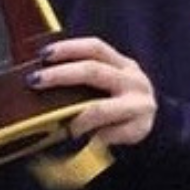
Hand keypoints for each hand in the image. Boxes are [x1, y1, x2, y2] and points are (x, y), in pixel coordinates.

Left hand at [34, 37, 155, 147]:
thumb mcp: (109, 84)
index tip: (43, 54)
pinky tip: (86, 141)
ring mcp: (139, 104)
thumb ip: (85, 79)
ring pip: (100, 108)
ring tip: (65, 128)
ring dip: (77, 118)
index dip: (69, 48)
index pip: (95, 48)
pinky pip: (109, 134)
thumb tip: (39, 78)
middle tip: (34, 81)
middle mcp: (134, 80)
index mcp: (123, 64)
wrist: (154, 128)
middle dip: (60, 75)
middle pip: (94, 71)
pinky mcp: (140, 128)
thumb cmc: (119, 103)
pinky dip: (94, 138)